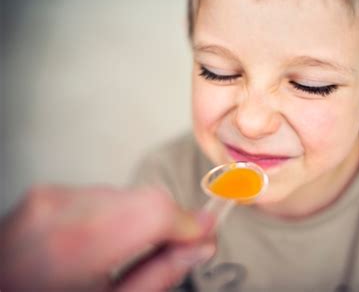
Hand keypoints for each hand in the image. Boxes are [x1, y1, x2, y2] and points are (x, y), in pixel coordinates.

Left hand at [0, 185, 215, 291]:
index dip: (189, 222)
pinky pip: (101, 194)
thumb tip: (200, 248)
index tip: (205, 234)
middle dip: (167, 222)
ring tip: (124, 250)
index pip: (156, 211)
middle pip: (145, 198)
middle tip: (174, 247)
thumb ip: (160, 275)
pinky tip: (101, 241)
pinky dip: (114, 213)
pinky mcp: (44, 193)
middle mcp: (59, 211)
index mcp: (75, 248)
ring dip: (139, 217)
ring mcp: (48, 198)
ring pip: (125, 194)